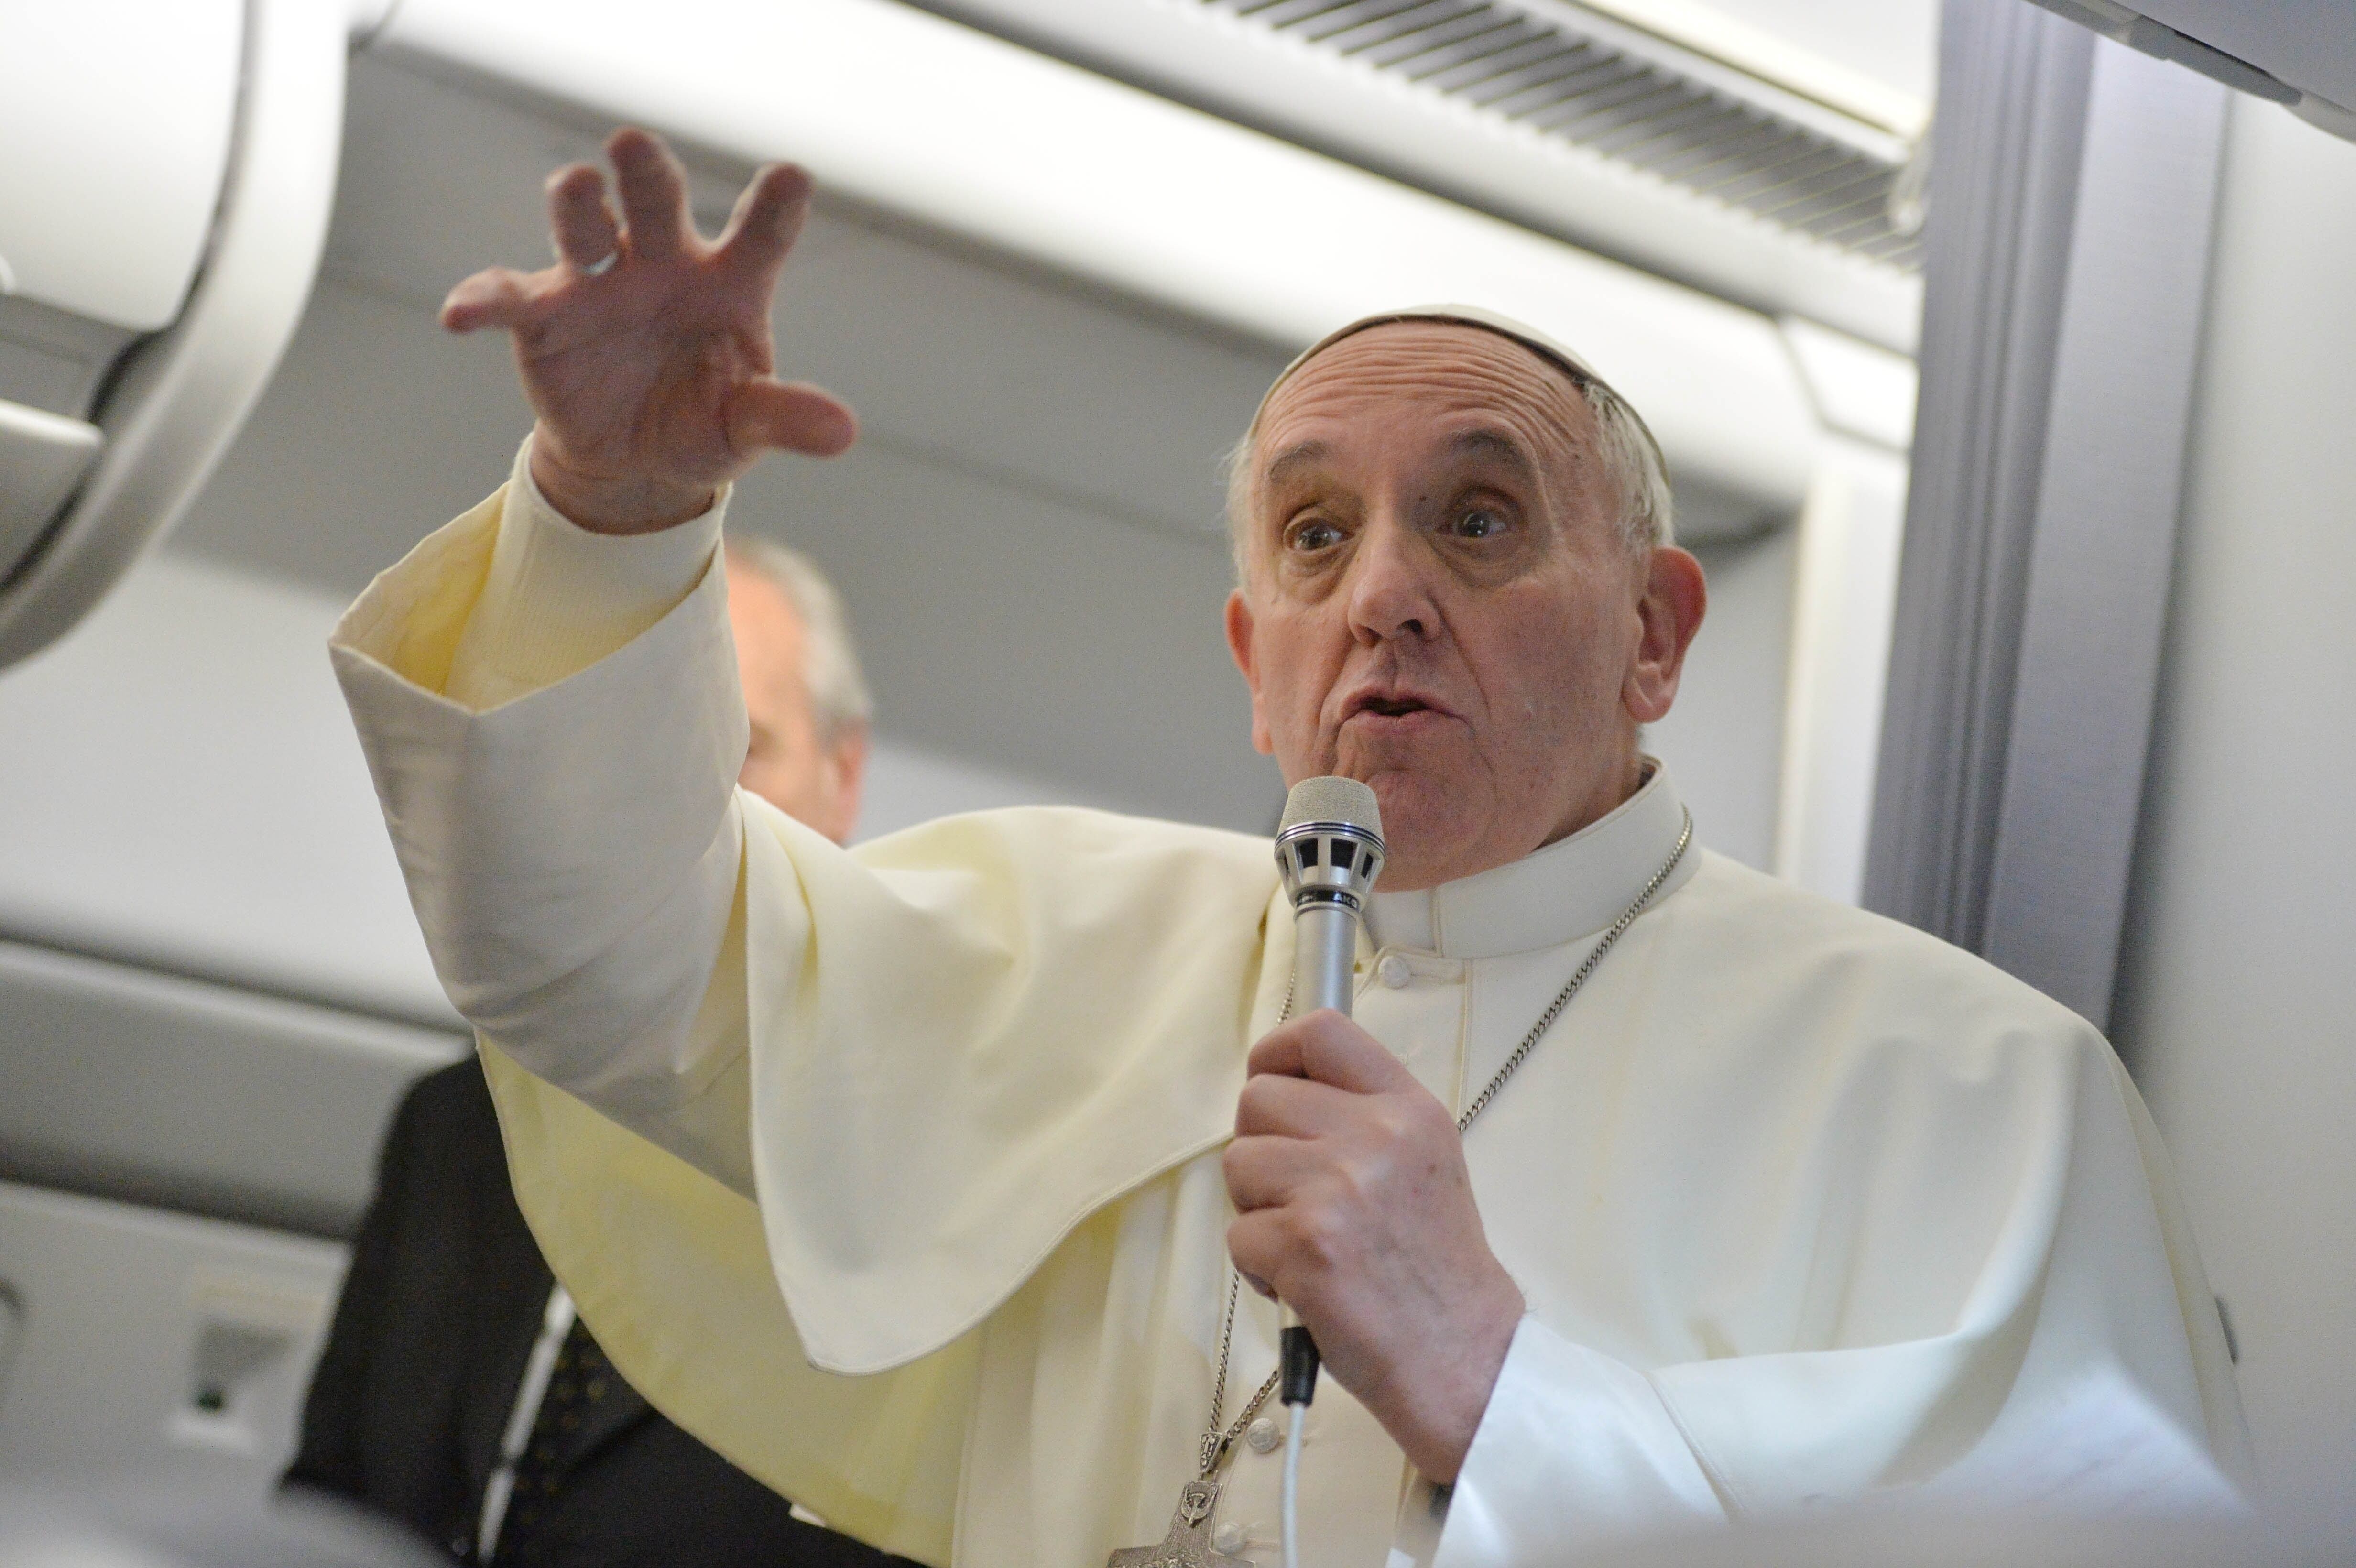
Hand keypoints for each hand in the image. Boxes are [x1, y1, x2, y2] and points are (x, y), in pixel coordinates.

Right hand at [441, 127, 856, 533]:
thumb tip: (843, 432)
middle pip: (656, 204)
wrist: (634, 461)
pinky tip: (460, 314)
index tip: (793, 176)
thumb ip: (783, 418)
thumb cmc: (700, 422)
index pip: (760, 234)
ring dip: (576, 206)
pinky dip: (482, 302)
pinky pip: (507, 299)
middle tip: (635, 145)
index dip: (775, 205)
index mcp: (729, 284)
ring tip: (574, 187)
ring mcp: (598, 284)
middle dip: (646, 173)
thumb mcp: (743, 427)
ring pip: (584, 229)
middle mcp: (663, 266)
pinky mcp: (543, 317)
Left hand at [1223, 1010, 1524, 1482]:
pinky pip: (1237, 1234)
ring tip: (1309, 1242)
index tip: (1274, 1086)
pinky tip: (1306, 1283)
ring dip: (1257, 1209)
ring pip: (1239, 1165)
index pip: (1321, 1032)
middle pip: (1257, 1099)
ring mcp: (1337, 1189)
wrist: (1467, 1358)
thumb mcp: (1424, 1161)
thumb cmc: (1436, 1268)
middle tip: (1298, 1195)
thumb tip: (1282, 1089)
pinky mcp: (1304, 1245)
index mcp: (1408, 1108)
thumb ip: (1363, 1117)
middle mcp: (1376, 1136)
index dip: (1276, 1053)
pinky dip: (1259, 1266)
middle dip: (1262, 1148)